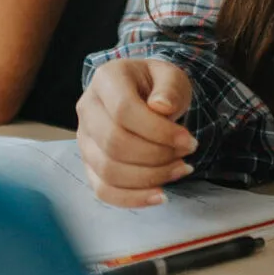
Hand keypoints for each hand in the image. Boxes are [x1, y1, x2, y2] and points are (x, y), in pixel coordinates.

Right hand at [76, 58, 197, 207]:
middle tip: (186, 154)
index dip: (158, 131)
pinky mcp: (89, 164)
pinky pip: (103, 190)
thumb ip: (169, 88)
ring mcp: (84, 138)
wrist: (145, 95)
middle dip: (156, 156)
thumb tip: (161, 107)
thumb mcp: (171, 76)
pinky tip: (160, 195)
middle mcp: (87, 108)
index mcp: (106, 79)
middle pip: (114, 143)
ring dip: (149, 178)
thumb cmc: (157, 86)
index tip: (189, 141)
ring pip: (108, 170)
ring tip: (179, 169)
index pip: (124, 110)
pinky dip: (133, 198)